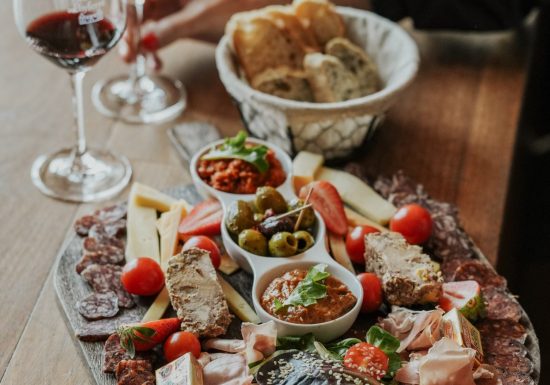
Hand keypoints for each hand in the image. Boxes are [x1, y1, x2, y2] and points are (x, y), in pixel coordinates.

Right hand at [119, 0, 287, 68]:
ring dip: (145, 46)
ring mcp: (176, 5)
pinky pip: (162, 33)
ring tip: (150, 66)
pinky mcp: (184, 20)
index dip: (128, 22)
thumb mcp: (201, 17)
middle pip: (140, 12)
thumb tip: (144, 42)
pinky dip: (158, 49)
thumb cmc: (238, 3)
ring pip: (150, 24)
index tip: (125, 43)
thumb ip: (172, 28)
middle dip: (133, 36)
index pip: (137, 2)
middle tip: (128, 59)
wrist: (264, 8)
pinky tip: (157, 63)